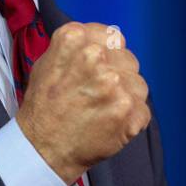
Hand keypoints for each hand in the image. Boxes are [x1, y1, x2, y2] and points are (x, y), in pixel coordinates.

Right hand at [14, 22, 150, 185]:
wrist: (42, 147)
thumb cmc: (43, 106)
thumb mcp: (47, 62)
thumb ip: (78, 46)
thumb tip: (105, 42)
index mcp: (74, 39)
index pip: (112, 37)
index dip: (108, 55)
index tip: (100, 69)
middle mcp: (95, 56)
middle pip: (128, 60)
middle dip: (118, 76)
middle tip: (98, 95)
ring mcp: (114, 83)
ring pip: (138, 85)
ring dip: (126, 98)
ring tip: (102, 112)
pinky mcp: (129, 110)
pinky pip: (143, 110)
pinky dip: (131, 121)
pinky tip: (110, 125)